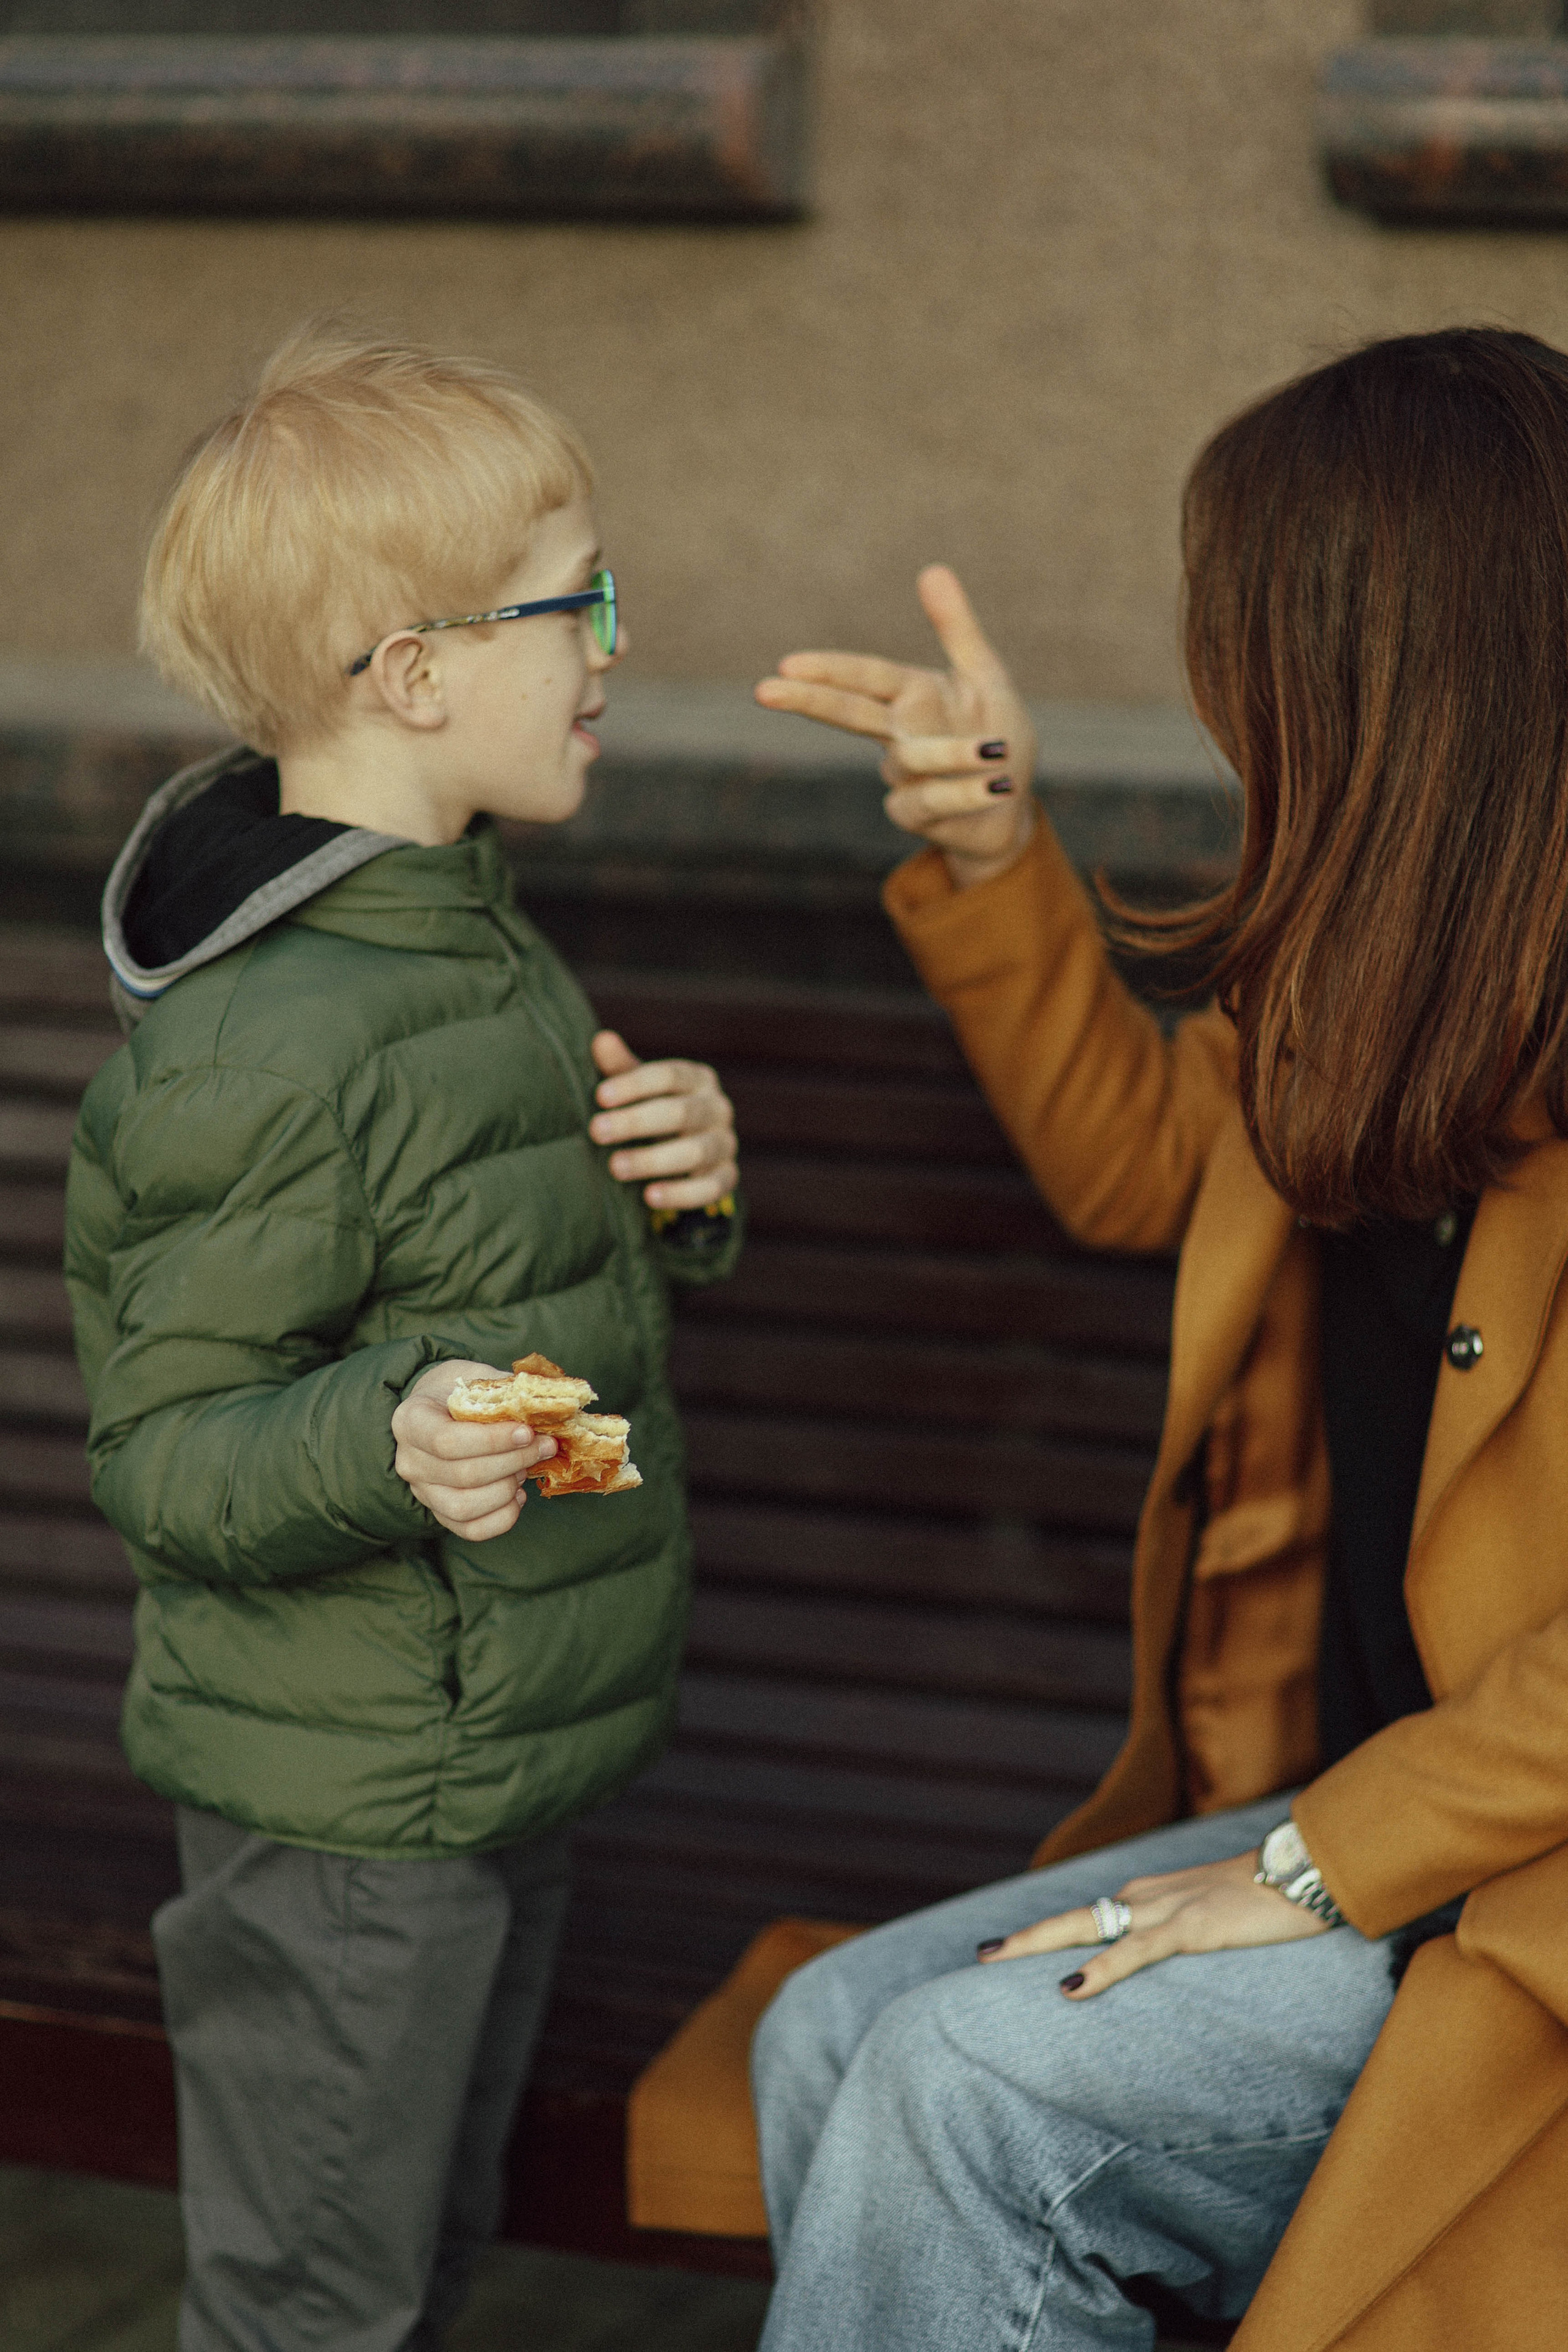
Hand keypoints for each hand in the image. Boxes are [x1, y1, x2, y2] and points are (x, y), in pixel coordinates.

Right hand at [391, 1360, 557, 1540]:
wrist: (441, 1409)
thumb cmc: (464, 1393)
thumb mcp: (480, 1379)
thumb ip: (510, 1391)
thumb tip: (554, 1403)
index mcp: (410, 1421)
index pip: (447, 1441)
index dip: (493, 1441)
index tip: (527, 1432)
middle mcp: (409, 1461)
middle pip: (463, 1475)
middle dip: (513, 1462)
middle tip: (543, 1447)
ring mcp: (422, 1491)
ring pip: (464, 1507)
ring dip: (506, 1490)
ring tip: (525, 1469)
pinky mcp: (440, 1513)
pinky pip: (471, 1529)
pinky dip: (502, 1517)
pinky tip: (518, 1496)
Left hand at [588, 1030, 738, 1210]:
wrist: (687, 1149)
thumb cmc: (653, 1108)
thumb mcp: (638, 1088)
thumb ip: (621, 1068)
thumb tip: (601, 1040)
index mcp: (698, 1079)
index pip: (669, 1075)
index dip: (635, 1085)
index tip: (600, 1097)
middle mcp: (718, 1108)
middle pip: (681, 1113)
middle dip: (636, 1122)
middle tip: (597, 1131)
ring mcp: (725, 1144)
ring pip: (695, 1152)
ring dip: (653, 1160)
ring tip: (614, 1167)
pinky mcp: (727, 1177)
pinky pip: (709, 1188)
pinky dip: (681, 1194)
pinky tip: (649, 1197)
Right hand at [755, 564, 1038, 888]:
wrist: (1010, 805)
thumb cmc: (995, 734)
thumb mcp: (985, 676)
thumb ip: (957, 628)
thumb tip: (932, 568)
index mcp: (910, 693)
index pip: (863, 676)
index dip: (828, 670)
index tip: (786, 665)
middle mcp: (898, 732)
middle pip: (849, 713)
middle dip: (809, 701)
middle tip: (762, 691)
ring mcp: (901, 776)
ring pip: (910, 758)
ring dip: (952, 754)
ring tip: (994, 752)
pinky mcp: (913, 814)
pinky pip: (931, 799)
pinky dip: (966, 792)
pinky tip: (996, 788)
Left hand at [978, 1849, 1331, 1998]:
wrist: (1305, 1871)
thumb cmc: (1264, 1900)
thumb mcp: (1212, 1919)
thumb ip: (1181, 1936)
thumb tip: (1159, 1962)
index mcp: (1149, 1897)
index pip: (1087, 1920)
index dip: (1048, 1936)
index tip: (1010, 1951)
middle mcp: (1145, 1897)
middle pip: (1073, 1919)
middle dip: (1025, 1938)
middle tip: (981, 1954)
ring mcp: (1164, 1909)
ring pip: (1088, 1927)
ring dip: (1040, 1944)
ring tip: (995, 1960)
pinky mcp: (1190, 1926)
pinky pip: (1134, 1952)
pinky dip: (1100, 1969)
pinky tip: (1071, 1986)